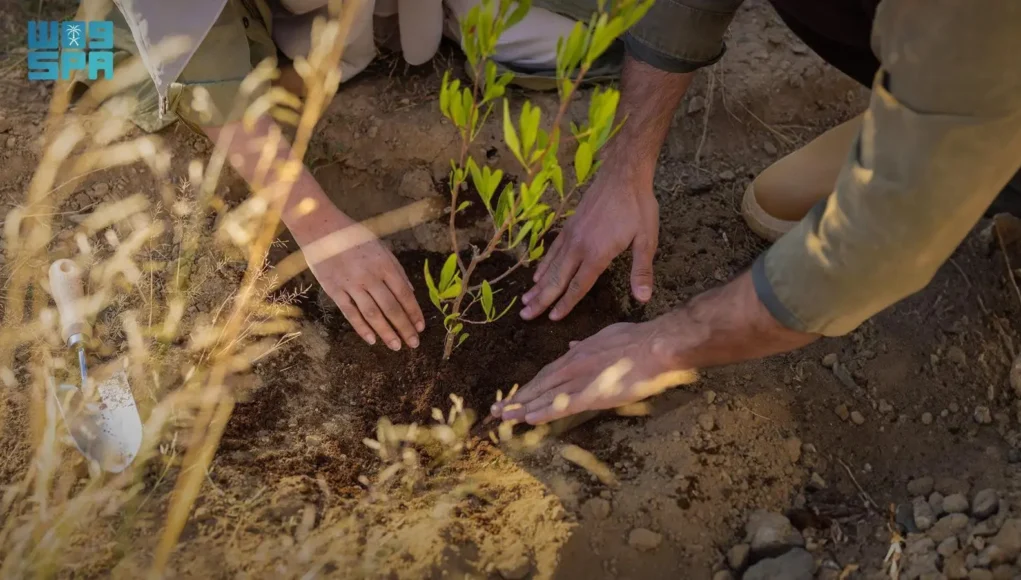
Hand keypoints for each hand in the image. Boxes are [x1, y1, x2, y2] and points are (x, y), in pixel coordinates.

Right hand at [302, 210, 424, 350]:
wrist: (320, 228)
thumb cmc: (354, 237)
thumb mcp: (381, 247)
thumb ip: (396, 270)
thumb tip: (410, 291)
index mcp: (384, 264)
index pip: (404, 294)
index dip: (414, 312)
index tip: (420, 327)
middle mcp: (370, 276)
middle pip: (391, 307)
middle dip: (404, 327)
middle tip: (413, 343)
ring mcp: (351, 284)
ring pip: (372, 314)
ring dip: (386, 332)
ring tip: (396, 346)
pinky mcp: (334, 290)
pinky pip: (350, 313)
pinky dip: (362, 328)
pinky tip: (372, 340)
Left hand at [490, 318, 695, 424]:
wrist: (657, 345)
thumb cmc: (638, 340)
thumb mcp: (606, 335)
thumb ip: (587, 343)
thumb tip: (571, 345)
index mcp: (578, 353)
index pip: (547, 373)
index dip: (530, 386)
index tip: (516, 395)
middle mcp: (573, 366)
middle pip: (540, 384)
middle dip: (518, 397)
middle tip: (497, 410)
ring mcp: (581, 379)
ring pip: (545, 396)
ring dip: (523, 407)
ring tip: (504, 417)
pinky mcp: (593, 393)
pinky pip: (563, 405)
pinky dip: (545, 411)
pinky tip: (529, 418)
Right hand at [521, 170, 658, 320]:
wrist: (622, 174)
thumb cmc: (638, 207)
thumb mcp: (646, 240)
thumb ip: (641, 271)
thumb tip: (643, 298)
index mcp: (597, 254)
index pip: (578, 286)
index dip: (565, 304)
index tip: (552, 318)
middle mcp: (579, 247)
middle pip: (557, 279)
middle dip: (541, 300)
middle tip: (525, 315)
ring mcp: (571, 235)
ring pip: (550, 266)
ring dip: (537, 285)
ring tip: (524, 300)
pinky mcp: (569, 225)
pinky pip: (552, 250)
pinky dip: (542, 264)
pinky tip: (536, 274)